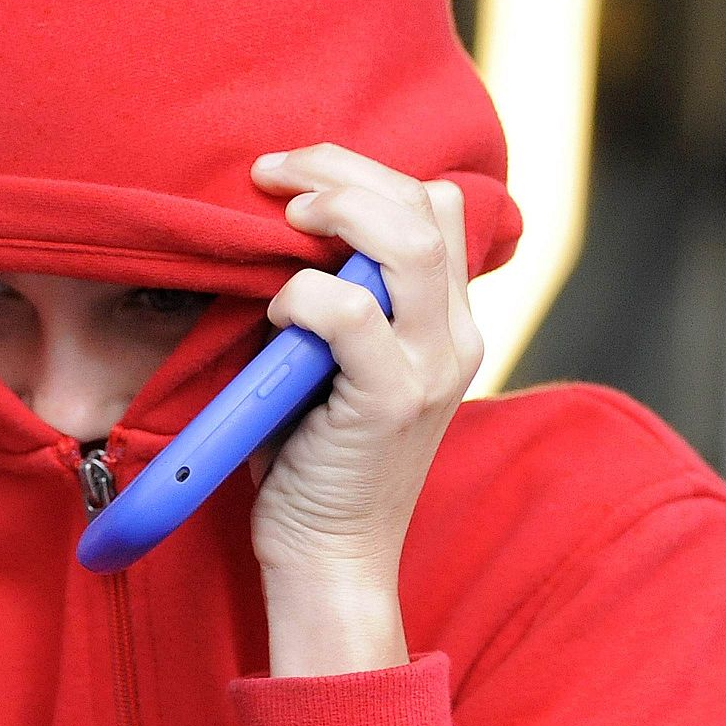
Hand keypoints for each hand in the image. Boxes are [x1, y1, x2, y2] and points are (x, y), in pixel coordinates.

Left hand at [246, 144, 482, 595]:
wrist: (330, 557)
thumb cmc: (313, 453)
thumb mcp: (332, 360)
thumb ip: (332, 298)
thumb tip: (272, 225)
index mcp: (446, 320)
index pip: (435, 205)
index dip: (366, 171)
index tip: (296, 174)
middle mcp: (454, 335)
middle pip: (425, 203)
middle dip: (342, 168)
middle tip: (275, 172)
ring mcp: (430, 368)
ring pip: (408, 243)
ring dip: (337, 208)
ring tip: (286, 212)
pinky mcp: (392, 401)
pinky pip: (351, 314)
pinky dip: (304, 294)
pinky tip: (277, 308)